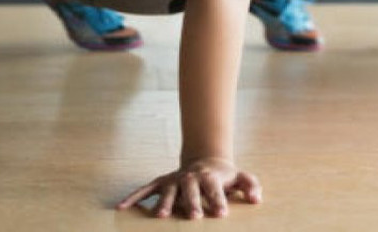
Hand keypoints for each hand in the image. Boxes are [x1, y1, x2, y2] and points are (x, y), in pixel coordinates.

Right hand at [116, 157, 261, 218]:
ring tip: (159, 216)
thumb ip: (250, 186)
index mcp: (210, 177)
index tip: (221, 214)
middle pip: (190, 189)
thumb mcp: (240, 177)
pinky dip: (133, 196)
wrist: (206, 161)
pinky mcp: (160, 182)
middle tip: (194, 217)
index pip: (215, 188)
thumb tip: (256, 199)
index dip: (218, 200)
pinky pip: (145, 189)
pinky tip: (120, 207)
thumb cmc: (224, 176)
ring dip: (163, 202)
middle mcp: (190, 178)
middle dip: (192, 202)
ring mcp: (174, 180)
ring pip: (167, 190)